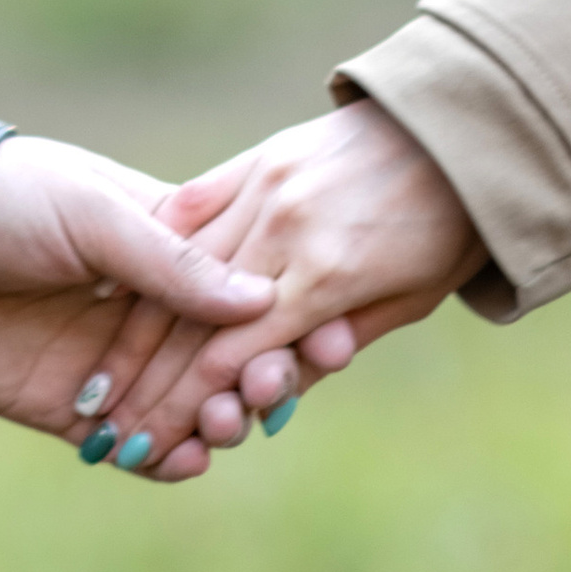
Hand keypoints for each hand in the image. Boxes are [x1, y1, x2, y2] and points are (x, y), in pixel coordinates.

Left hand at [0, 133, 276, 482]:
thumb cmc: (0, 198)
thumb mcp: (92, 214)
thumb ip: (172, 261)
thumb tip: (260, 299)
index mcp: (169, 247)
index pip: (250, 295)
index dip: (293, 321)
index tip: (334, 342)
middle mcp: (152, 311)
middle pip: (233, 360)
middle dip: (264, 380)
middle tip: (273, 392)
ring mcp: (118, 367)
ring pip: (193, 410)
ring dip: (220, 422)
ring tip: (227, 424)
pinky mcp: (78, 414)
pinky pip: (139, 450)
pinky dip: (169, 461)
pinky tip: (190, 462)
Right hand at [87, 101, 483, 471]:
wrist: (468, 122)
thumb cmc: (452, 225)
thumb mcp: (410, 301)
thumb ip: (334, 340)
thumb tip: (273, 390)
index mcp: (326, 276)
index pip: (229, 359)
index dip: (177, 410)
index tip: (137, 449)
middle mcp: (286, 229)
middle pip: (192, 323)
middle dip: (142, 388)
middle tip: (105, 436)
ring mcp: (268, 185)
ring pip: (179, 271)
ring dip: (133, 335)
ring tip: (102, 385)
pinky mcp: (261, 156)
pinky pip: (194, 208)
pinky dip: (156, 255)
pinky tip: (115, 295)